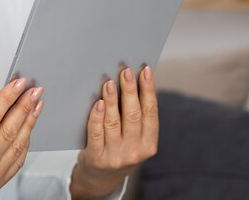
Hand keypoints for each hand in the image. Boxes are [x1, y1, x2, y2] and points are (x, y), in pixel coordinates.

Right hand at [0, 78, 43, 198]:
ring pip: (19, 143)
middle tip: (34, 91)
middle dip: (25, 106)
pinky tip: (28, 125)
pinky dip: (25, 140)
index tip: (19, 83)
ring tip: (36, 104)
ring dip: (30, 121)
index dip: (9, 97)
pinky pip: (18, 158)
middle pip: (10, 129)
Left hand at [70, 66, 158, 199]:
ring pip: (114, 122)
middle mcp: (135, 152)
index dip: (149, 89)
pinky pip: (97, 134)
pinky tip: (98, 103)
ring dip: (112, 100)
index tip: (145, 70)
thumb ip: (135, 116)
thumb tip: (131, 81)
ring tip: (109, 82)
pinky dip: (97, 116)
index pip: (151, 112)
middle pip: (133, 115)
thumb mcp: (134, 138)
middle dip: (130, 90)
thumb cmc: (118, 148)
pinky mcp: (97, 158)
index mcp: (149, 144)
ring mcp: (116, 156)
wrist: (100, 177)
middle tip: (125, 71)